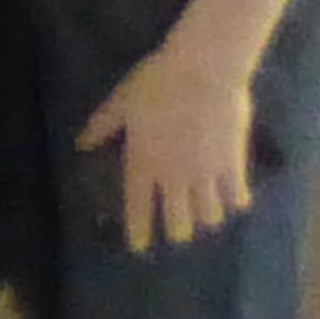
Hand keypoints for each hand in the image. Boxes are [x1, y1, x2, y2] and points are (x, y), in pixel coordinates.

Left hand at [81, 28, 255, 249]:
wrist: (204, 70)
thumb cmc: (157, 81)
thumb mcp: (122, 101)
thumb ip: (103, 126)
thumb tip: (82, 144)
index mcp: (144, 160)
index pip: (138, 206)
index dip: (138, 229)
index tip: (138, 248)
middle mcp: (175, 175)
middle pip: (178, 221)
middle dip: (177, 230)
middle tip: (178, 229)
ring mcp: (206, 173)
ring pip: (209, 215)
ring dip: (206, 217)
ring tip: (205, 215)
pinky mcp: (234, 166)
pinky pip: (237, 198)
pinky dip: (235, 202)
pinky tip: (234, 200)